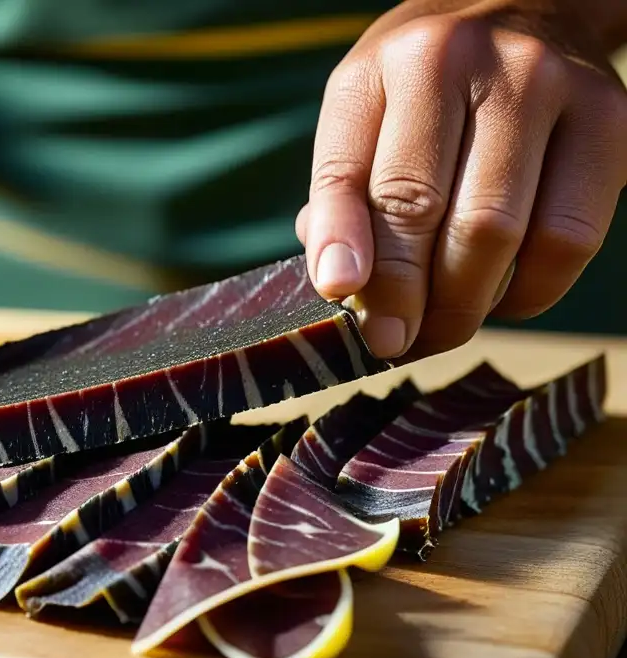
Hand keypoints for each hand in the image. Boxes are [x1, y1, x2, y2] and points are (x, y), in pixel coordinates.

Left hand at [297, 0, 626, 359]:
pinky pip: (569, 238)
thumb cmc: (425, 85)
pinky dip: (530, 292)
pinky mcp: (610, 120)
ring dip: (462, 306)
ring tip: (441, 327)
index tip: (341, 298)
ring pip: (496, 234)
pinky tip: (502, 295)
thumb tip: (342, 283)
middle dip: (403, 297)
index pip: (352, 172)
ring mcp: (544, 86)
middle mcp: (463, 63)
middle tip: (393, 340)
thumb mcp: (366, 113)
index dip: (344, 246)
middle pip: (424, 211)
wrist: (525, 8)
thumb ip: (344, 192)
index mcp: (385, 67)